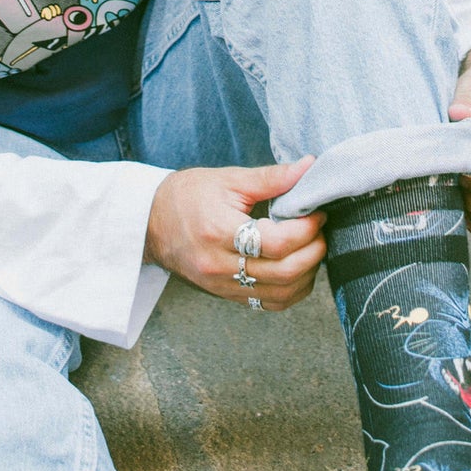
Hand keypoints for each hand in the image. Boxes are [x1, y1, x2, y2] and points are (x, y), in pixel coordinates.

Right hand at [145, 158, 325, 310]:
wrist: (151, 222)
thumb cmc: (187, 196)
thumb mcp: (228, 179)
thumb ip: (271, 177)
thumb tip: (309, 167)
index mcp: (219, 231)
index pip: (276, 242)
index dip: (306, 229)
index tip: (316, 212)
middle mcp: (220, 265)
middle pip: (285, 272)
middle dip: (314, 250)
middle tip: (319, 229)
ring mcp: (222, 285)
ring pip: (282, 293)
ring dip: (308, 272)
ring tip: (311, 247)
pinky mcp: (226, 295)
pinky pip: (270, 304)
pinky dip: (292, 290)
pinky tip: (297, 269)